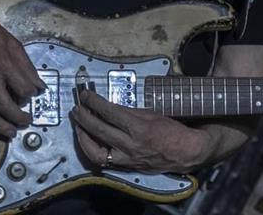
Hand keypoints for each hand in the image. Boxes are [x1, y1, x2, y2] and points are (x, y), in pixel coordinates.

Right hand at [0, 5, 45, 139]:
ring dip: (0, 126)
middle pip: (6, 105)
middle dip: (19, 118)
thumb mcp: (15, 45)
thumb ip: (27, 67)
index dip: (32, 95)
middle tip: (26, 122)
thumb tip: (39, 86)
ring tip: (10, 133)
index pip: (24, 89)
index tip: (33, 95)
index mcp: (5, 64)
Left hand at [71, 90, 212, 173]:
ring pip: (95, 150)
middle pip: (99, 129)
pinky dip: (93, 150)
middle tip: (77, 108)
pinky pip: (103, 160)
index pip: (109, 112)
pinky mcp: (126, 167)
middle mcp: (130, 145)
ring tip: (78, 126)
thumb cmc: (172, 130)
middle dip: (84, 117)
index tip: (86, 95)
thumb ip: (130, 112)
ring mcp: (126, 158)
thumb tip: (110, 108)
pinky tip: (88, 141)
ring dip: (83, 137)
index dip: (94, 102)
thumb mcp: (152, 114)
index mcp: (139, 128)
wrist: (186, 152)